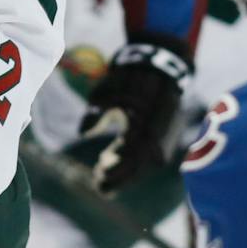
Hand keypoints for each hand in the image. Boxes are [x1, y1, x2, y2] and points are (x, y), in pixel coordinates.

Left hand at [71, 36, 190, 192]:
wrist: (162, 62)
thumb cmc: (131, 75)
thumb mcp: (109, 87)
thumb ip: (96, 110)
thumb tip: (82, 132)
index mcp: (147, 124)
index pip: (134, 157)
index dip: (118, 173)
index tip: (99, 179)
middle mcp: (159, 133)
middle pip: (140, 166)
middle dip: (120, 178)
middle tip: (98, 185)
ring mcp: (165, 134)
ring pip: (145, 163)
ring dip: (126, 172)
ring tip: (102, 174)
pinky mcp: (165, 134)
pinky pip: (149, 154)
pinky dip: (132, 161)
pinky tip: (115, 159)